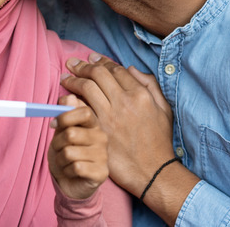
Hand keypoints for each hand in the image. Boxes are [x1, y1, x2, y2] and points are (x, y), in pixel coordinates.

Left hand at [48, 94, 108, 199]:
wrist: (69, 181)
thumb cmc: (66, 153)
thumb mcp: (61, 132)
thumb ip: (64, 115)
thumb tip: (67, 97)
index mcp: (94, 124)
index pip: (84, 111)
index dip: (65, 116)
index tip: (53, 124)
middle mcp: (102, 137)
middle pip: (71, 133)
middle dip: (57, 143)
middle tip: (59, 149)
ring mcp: (103, 155)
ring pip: (69, 152)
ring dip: (60, 159)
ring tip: (65, 162)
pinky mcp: (101, 172)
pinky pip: (75, 167)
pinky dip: (67, 171)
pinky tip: (72, 172)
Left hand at [61, 53, 174, 194]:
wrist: (152, 171)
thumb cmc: (159, 141)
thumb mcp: (164, 109)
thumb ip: (149, 85)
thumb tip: (131, 69)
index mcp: (140, 94)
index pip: (115, 69)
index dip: (101, 61)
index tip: (91, 59)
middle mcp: (124, 102)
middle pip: (97, 74)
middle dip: (82, 66)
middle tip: (72, 64)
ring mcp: (109, 116)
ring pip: (86, 88)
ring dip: (73, 81)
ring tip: (65, 79)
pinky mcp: (98, 130)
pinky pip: (80, 109)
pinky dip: (71, 101)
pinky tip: (65, 99)